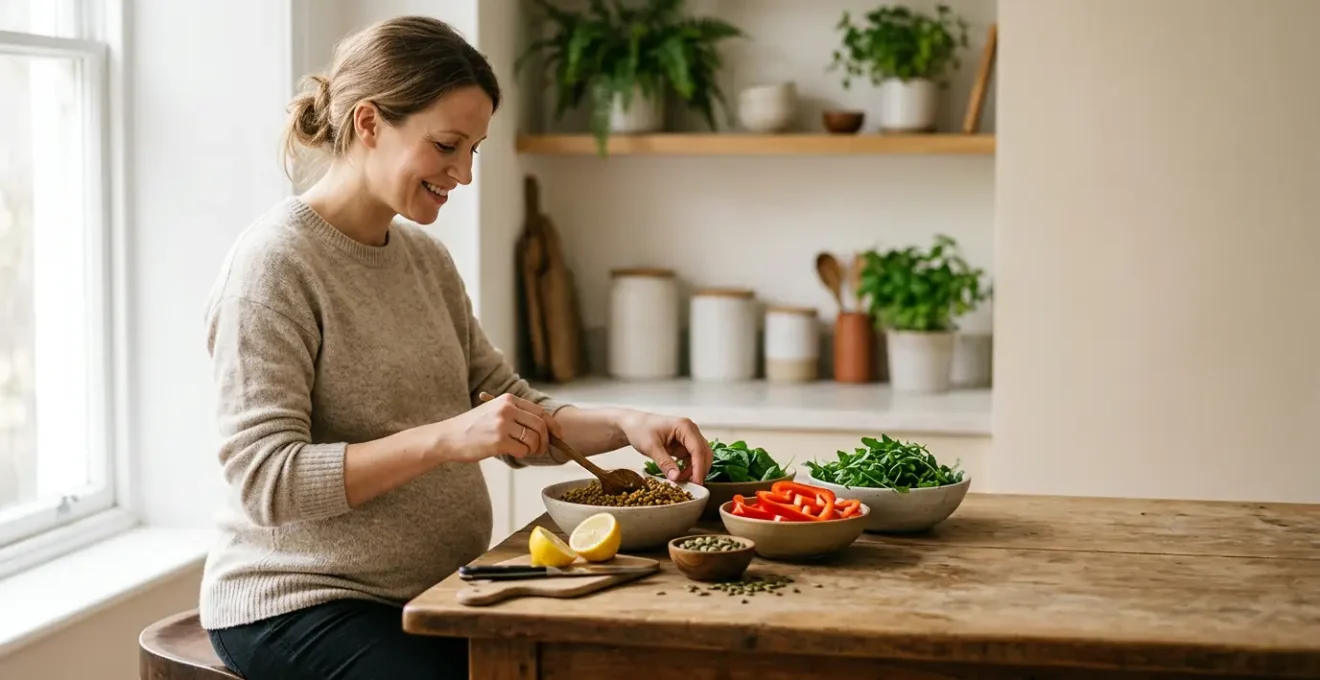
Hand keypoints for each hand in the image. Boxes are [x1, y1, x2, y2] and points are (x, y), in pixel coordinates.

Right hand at [432, 392, 557, 463]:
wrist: (448, 437)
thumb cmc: (471, 427)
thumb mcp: (493, 411)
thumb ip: (515, 414)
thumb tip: (543, 427)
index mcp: (508, 400)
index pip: (540, 412)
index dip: (553, 426)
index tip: (558, 436)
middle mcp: (507, 409)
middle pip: (541, 426)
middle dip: (546, 440)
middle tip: (542, 449)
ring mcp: (503, 424)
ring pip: (534, 439)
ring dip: (534, 449)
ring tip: (526, 451)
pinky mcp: (499, 441)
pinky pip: (522, 450)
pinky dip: (522, 454)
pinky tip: (512, 452)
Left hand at [618, 411, 712, 484]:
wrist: (633, 425)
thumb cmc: (640, 430)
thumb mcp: (650, 447)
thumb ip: (664, 462)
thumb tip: (676, 478)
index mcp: (684, 426)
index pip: (698, 449)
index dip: (699, 468)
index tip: (697, 483)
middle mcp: (691, 430)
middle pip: (704, 453)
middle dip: (699, 470)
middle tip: (691, 486)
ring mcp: (689, 438)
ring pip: (701, 457)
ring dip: (694, 470)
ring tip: (680, 480)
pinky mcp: (685, 445)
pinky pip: (693, 459)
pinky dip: (689, 469)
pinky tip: (679, 476)